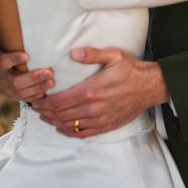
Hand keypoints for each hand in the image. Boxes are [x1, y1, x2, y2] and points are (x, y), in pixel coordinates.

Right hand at [0, 20, 54, 101]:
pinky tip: (47, 94)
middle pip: (16, 82)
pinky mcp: (13, 94)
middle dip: (33, 78)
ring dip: (38, 88)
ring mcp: (7, 88)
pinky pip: (24, 99)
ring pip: (22, 92)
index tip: (27, 55)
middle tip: (48, 72)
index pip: (4, 62)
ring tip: (51, 82)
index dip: (14, 59)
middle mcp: (2, 77)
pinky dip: (35, 98)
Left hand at [29, 47, 168, 138]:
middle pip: (60, 115)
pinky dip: (69, 132)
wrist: (151, 86)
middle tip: (36, 108)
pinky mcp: (106, 126)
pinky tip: (62, 128)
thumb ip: (91, 54)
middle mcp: (93, 108)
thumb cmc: (132, 70)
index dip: (44, 103)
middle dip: (45, 112)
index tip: (36, 100)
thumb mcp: (113, 55)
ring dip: (54, 122)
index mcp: (91, 91)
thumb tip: (72, 53)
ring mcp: (100, 119)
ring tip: (45, 117)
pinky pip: (83, 134)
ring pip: (69, 126)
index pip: (59, 102)